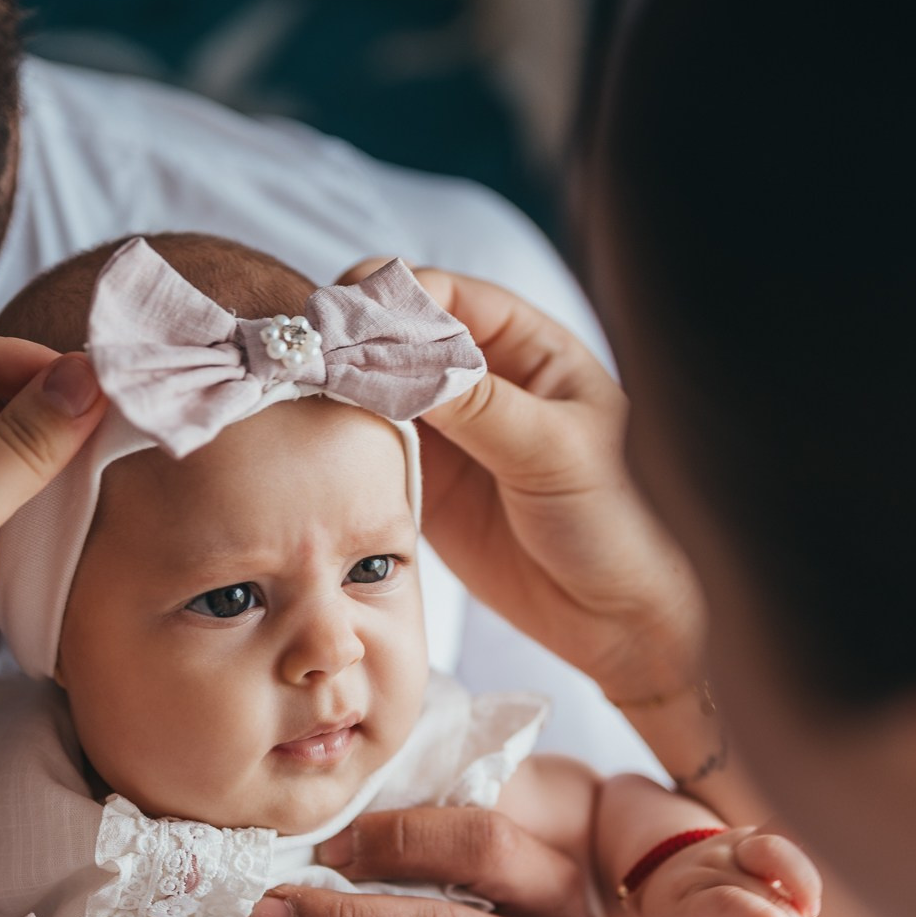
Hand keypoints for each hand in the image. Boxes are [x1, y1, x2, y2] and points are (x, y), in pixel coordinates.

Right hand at [338, 261, 704, 706]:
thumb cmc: (618, 523)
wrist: (622, 620)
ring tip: (293, 394)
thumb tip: (404, 359)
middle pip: (401, 334)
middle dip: (352, 338)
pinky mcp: (427, 483)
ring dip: (337, 387)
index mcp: (531, 348)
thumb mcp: (555, 454)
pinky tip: (309, 441)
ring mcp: (452, 432)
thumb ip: (483, 405)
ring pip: (376, 388)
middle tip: (303, 356)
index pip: (447, 296)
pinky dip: (340, 441)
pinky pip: (371, 448)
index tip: (342, 317)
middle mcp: (485, 378)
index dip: (391, 299)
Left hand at [632, 828, 822, 916]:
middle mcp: (711, 867)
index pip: (726, 902)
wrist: (665, 877)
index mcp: (686, 902)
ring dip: (804, 882)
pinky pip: (787, 834)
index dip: (760, 916)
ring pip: (775, 846)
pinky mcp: (756, 836)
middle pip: (763, 893)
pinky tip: (811, 895)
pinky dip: (805, 861)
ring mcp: (734, 846)